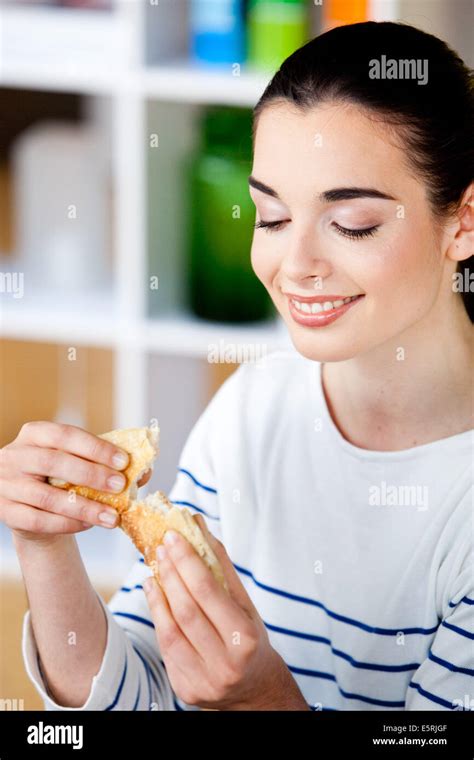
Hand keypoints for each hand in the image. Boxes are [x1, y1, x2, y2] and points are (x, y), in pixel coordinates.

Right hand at [0, 421, 134, 542]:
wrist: (31, 507)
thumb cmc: (59, 477)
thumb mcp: (77, 462)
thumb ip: (105, 463)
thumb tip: (145, 471)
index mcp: (35, 434)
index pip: (65, 435)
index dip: (95, 448)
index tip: (123, 461)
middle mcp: (14, 456)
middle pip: (54, 463)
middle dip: (91, 475)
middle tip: (120, 486)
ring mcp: (6, 485)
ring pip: (47, 497)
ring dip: (85, 507)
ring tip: (112, 516)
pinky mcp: (6, 512)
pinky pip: (38, 521)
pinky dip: (67, 524)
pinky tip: (89, 524)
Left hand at [143, 514, 308, 709]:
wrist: (254, 690)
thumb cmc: (249, 638)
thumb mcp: (245, 604)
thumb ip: (221, 567)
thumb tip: (199, 528)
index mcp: (245, 638)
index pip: (208, 592)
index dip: (187, 561)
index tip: (173, 536)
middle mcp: (225, 664)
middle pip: (186, 610)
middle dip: (170, 573)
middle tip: (160, 546)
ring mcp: (203, 681)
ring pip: (170, 632)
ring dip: (158, 596)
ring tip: (153, 570)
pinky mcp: (185, 690)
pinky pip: (166, 648)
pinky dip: (158, 618)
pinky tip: (155, 596)